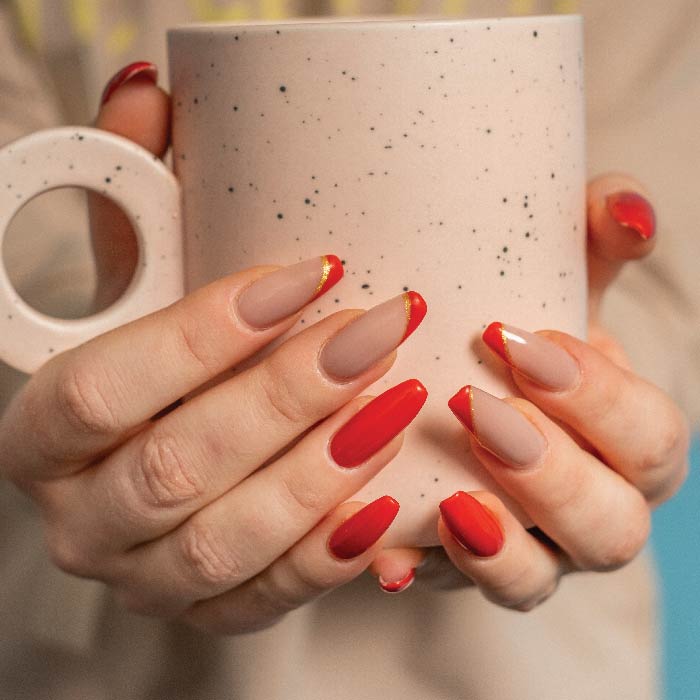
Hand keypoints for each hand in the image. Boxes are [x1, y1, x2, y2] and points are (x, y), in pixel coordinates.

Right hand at [0, 63, 428, 633]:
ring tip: (399, 399)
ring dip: (321, 469)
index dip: (203, 332)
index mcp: (48, 432)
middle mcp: (84, 514)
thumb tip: (147, 93)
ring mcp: (145, 573)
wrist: (165, 458)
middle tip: (379, 330)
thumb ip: (136, 194)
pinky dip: (331, 552)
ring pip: (228, 539)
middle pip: (176, 465)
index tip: (309, 275)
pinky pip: (268, 596)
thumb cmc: (157, 364)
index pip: (104, 387)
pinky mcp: (209, 608)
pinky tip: (387, 498)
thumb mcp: (137, 280)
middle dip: (287, 394)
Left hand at [371, 176, 690, 605]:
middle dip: (551, 471)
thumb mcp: (553, 280)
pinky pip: (445, 591)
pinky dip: (418, 572)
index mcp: (624, 440)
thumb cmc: (509, 334)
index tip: (515, 340)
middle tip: (477, 409)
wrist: (447, 384)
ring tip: (450, 496)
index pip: (650, 438)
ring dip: (499, 542)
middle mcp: (588, 506)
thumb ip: (593, 242)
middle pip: (612, 525)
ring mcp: (525, 549)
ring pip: (538, 579)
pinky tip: (382, 554)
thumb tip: (627, 210)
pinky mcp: (459, 568)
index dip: (599, 398)